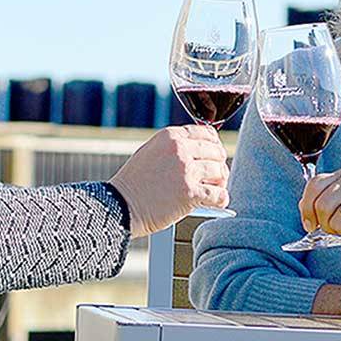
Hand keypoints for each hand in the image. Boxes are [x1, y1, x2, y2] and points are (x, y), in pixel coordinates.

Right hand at [109, 126, 229, 236]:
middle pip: (216, 152)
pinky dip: (221, 199)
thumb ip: (174, 148)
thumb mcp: (151, 152)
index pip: (207, 133)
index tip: (214, 156)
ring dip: (220, 183)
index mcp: (170, 136)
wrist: (120, 206)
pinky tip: (216, 202)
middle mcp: (180, 149)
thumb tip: (200, 151)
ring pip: (220, 172)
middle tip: (216, 177)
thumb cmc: (134, 184)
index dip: (215, 146)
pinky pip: (219, 194)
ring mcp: (185, 170)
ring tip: (213, 190)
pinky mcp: (190, 192)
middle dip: (218, 165)